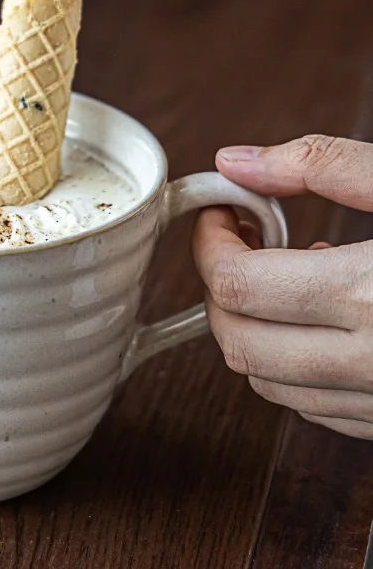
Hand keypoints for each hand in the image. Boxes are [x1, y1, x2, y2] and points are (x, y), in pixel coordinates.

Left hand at [193, 135, 372, 437]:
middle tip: (243, 246)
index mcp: (370, 294)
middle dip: (222, 288)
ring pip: (268, 383)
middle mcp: (372, 363)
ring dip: (254, 329)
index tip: (221, 216)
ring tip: (291, 278)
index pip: (237, 285)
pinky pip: (314, 407)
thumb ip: (326, 165)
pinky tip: (328, 322)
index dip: (211, 244)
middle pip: (237, 341)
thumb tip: (239, 162)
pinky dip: (295, 366)